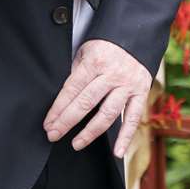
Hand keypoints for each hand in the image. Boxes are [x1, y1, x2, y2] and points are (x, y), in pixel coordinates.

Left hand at [43, 39, 152, 156]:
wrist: (136, 36)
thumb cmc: (106, 46)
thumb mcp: (86, 52)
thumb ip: (77, 74)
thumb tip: (64, 100)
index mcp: (95, 62)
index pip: (72, 89)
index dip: (58, 108)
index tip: (48, 123)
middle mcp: (112, 74)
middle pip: (86, 103)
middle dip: (67, 121)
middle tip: (53, 135)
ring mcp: (128, 85)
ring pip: (108, 113)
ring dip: (90, 132)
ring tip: (76, 144)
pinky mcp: (141, 93)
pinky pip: (133, 118)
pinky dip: (126, 137)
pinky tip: (118, 152)